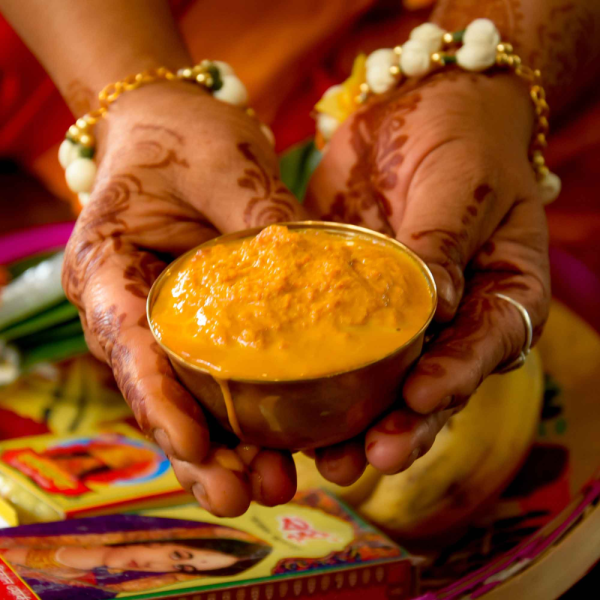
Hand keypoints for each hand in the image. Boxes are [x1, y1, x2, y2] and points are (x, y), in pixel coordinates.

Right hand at [62, 82, 306, 515]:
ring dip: (227, 447)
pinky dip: (247, 415)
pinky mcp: (202, 327)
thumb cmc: (182, 135)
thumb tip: (311, 265)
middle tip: (239, 497)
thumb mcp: (221, 158)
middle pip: (157, 391)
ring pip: (189, 398)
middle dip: (196, 449)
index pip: (127, 343)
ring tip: (273, 486)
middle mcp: (130, 308)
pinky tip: (283, 447)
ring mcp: (166, 324)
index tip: (195, 446)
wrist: (172, 129)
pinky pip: (219, 379)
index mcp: (109, 266)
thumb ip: (257, 211)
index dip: (158, 400)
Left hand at [305, 71, 549, 481]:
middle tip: (367, 459)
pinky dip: (315, 371)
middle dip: (401, 424)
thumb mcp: (463, 184)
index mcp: (502, 294)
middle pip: (432, 383)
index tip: (420, 400)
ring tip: (326, 459)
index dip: (453, 379)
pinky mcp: (352, 298)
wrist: (423, 108)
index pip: (483, 347)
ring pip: (381, 378)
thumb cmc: (464, 141)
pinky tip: (287, 400)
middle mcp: (453, 318)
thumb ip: (445, 242)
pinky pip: (334, 339)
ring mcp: (400, 314)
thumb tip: (432, 303)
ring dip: (355, 420)